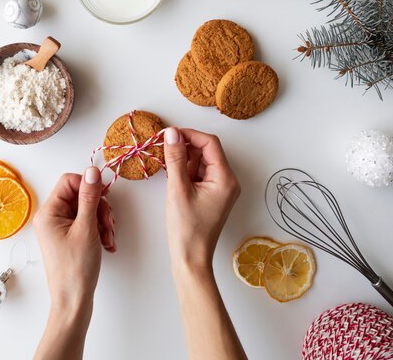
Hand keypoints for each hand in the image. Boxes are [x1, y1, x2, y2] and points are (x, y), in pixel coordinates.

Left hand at [33, 167, 115, 315]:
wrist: (74, 301)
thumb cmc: (76, 268)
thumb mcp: (86, 228)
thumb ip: (90, 197)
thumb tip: (92, 171)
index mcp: (48, 212)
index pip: (69, 181)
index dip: (89, 186)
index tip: (104, 197)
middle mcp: (51, 216)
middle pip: (81, 195)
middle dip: (99, 208)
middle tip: (108, 224)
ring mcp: (60, 227)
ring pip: (88, 208)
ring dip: (103, 221)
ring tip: (108, 238)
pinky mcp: (69, 236)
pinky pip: (88, 221)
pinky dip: (100, 229)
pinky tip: (106, 243)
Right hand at [164, 127, 239, 270]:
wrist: (191, 259)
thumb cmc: (186, 229)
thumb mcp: (178, 189)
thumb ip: (175, 158)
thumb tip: (171, 133)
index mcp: (225, 178)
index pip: (210, 143)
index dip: (190, 135)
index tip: (169, 135)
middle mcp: (228, 181)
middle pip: (207, 151)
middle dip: (186, 147)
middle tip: (164, 148)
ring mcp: (221, 188)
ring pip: (202, 162)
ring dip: (185, 159)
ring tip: (167, 166)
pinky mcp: (213, 195)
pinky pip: (201, 174)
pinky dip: (187, 171)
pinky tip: (173, 176)